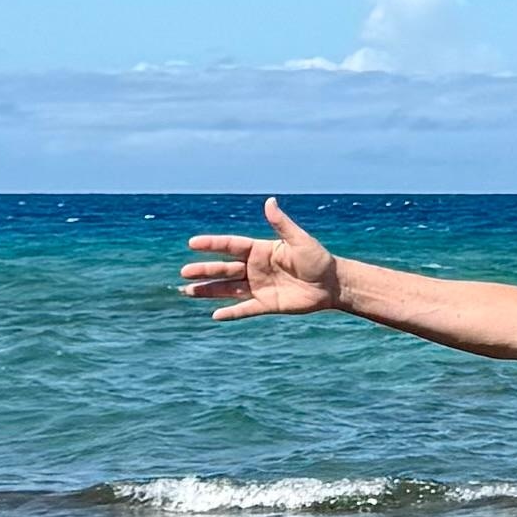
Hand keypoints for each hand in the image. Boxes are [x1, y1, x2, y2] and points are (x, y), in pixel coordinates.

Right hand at [182, 194, 339, 316]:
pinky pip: (244, 309)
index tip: (193, 243)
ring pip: (228, 289)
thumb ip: (281, 224)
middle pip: (224, 269)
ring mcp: (259, 287)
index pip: (231, 246)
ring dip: (208, 290)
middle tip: (184, 273)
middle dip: (204, 270)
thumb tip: (269, 201)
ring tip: (188, 291)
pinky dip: (231, 313)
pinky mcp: (266, 304)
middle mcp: (255, 268)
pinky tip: (215, 315)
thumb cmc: (318, 259)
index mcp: (260, 250)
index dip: (212, 244)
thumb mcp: (299, 240)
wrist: (332, 284)